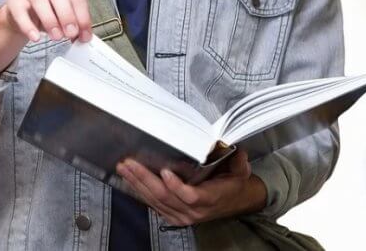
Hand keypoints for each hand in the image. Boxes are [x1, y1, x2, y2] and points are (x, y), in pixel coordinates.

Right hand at [2, 0, 92, 43]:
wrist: (23, 15)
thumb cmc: (48, 12)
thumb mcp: (64, 17)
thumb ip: (75, 24)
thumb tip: (84, 37)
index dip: (82, 16)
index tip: (84, 34)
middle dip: (67, 16)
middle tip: (71, 33)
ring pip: (40, 1)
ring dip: (50, 21)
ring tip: (56, 37)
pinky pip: (20, 12)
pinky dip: (28, 26)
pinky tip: (35, 37)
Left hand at [115, 149, 267, 226]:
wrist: (234, 201)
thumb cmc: (233, 185)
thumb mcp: (241, 172)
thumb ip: (239, 162)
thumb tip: (237, 151)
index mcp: (210, 199)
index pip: (190, 196)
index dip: (176, 186)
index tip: (165, 172)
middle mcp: (193, 211)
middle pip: (165, 196)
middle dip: (144, 179)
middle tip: (130, 164)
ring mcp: (181, 215)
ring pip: (155, 201)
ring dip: (137, 184)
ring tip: (124, 168)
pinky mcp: (173, 215)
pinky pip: (153, 205)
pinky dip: (140, 192)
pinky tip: (130, 180)